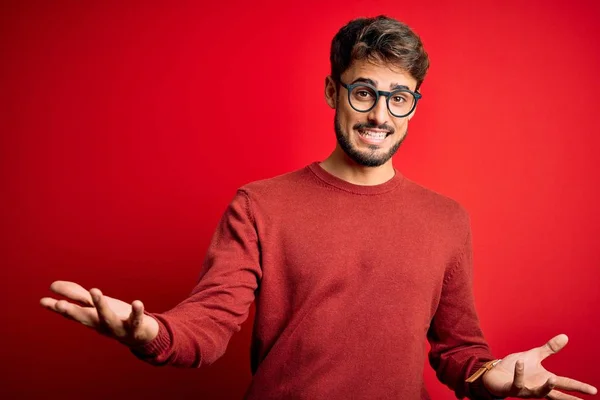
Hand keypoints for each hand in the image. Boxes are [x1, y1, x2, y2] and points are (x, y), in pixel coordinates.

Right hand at [40, 280, 158, 346]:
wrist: (141, 336)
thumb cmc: (114, 317)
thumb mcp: (94, 305)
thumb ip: (75, 294)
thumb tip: (52, 285)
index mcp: (91, 317)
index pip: (71, 312)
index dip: (57, 307)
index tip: (43, 301)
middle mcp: (101, 323)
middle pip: (85, 317)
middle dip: (72, 311)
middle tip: (59, 304)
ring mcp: (117, 326)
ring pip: (108, 317)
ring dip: (101, 305)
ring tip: (95, 290)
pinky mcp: (135, 326)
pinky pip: (136, 319)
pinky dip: (136, 312)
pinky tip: (137, 302)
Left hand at [482, 334, 596, 398]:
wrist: (495, 373)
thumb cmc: (515, 367)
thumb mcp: (534, 355)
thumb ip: (549, 348)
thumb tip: (565, 337)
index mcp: (544, 379)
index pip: (565, 384)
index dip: (579, 387)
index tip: (594, 391)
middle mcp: (536, 387)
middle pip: (556, 394)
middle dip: (570, 398)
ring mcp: (525, 390)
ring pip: (538, 393)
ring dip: (546, 387)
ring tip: (553, 378)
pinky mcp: (512, 388)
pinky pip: (517, 382)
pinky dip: (519, 373)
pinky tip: (520, 362)